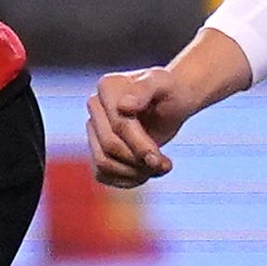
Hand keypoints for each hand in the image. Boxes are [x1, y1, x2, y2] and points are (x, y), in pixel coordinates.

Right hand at [83, 64, 188, 188]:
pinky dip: (126, 181)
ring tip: (159, 168)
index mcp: (107, 87)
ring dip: (133, 173)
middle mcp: (95, 107)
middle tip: (165, 165)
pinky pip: (102, 175)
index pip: (118, 126)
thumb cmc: (171, 91)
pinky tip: (147, 174)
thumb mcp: (164, 84)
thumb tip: (123, 107)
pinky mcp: (97, 147)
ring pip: (102, 163)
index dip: (141, 146)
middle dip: (139, 160)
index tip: (162, 159)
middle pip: (109, 147)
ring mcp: (94, 128)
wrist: (172, 103)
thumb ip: (145, 91)